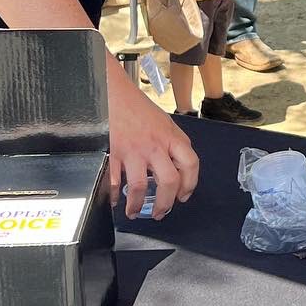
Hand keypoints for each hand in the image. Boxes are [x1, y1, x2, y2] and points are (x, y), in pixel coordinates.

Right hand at [105, 63, 199, 218]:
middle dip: (166, 203)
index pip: (190, 165)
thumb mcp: (165, 123)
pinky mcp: (115, 152)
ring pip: (140, 186)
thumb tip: (181, 169)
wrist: (115, 93)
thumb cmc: (139, 108)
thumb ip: (174, 144)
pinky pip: (116, 181)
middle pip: (169, 181)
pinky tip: (116, 201)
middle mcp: (156, 145)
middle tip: (161, 212)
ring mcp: (135, 150)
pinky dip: (115, 195)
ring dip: (137, 205)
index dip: (190, 185)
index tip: (183, 196)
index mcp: (172, 137)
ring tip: (135, 212)